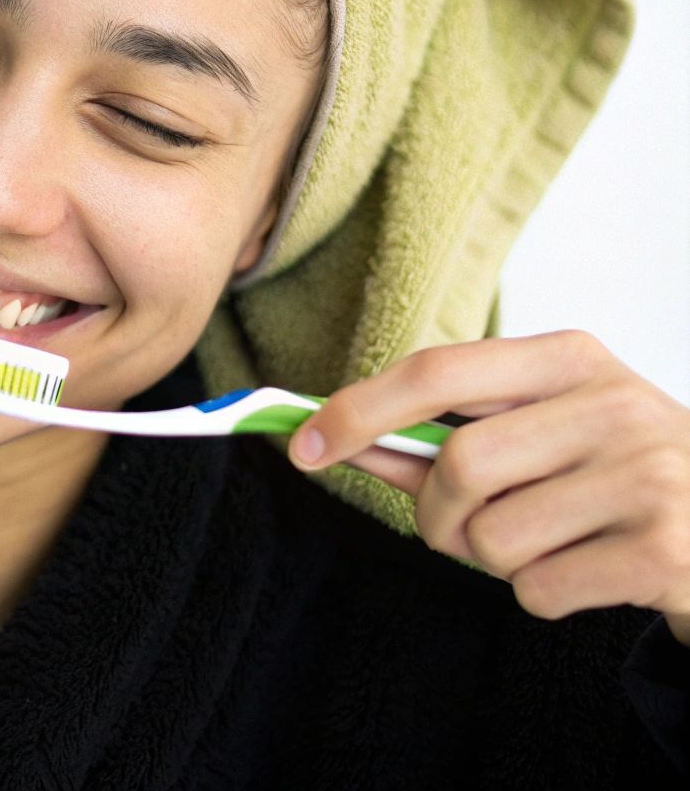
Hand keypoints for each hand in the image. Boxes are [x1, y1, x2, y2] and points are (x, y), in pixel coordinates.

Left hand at [287, 330, 689, 646]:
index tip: (301, 445)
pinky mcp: (664, 550)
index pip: (438, 372)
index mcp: (573, 359)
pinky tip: (588, 573)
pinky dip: (540, 595)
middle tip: (462, 532)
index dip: (357, 409)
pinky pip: (537, 589)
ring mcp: (648, 475)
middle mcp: (616, 404)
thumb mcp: (540, 437)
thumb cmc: (616, 480)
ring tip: (550, 544)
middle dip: (438, 516)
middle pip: (458, 466)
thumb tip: (329, 437)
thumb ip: (434, 439)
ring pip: (492, 537)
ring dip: (494, 561)